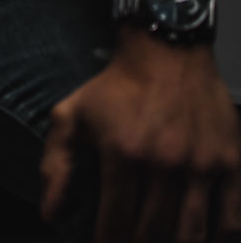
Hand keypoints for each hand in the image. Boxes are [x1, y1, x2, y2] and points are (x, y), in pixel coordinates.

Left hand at [39, 37, 240, 240]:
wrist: (166, 49)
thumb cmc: (117, 85)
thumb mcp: (73, 114)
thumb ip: (56, 163)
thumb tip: (51, 214)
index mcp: (124, 153)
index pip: (116, 224)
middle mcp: (164, 163)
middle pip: (153, 234)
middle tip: (132, 242)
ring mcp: (202, 165)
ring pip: (191, 234)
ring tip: (162, 241)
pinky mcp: (230, 162)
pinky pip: (231, 220)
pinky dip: (218, 237)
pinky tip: (203, 236)